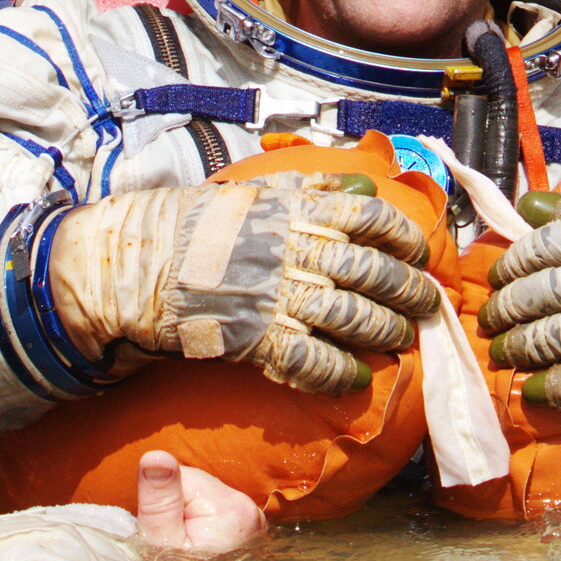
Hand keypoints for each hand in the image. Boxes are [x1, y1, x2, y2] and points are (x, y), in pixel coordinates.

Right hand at [49, 170, 441, 398]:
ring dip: (385, 331)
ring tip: (402, 339)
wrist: (133, 264)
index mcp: (292, 209)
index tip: (418, 250)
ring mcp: (276, 296)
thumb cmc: (188, 224)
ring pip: (352, 317)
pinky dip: (339, 373)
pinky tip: (356, 377)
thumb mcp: (251, 189)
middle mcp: (292, 250)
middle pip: (372, 272)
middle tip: (427, 304)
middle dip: (409, 291)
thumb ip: (310, 187)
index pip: (369, 215)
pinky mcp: (256, 338)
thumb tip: (364, 183)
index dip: (402, 235)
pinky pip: (311, 361)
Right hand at [134, 449, 264, 556]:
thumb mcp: (161, 543)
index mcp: (233, 510)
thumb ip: (159, 499)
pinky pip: (220, 516)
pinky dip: (207, 530)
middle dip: (181, 510)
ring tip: (189, 553)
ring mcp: (256, 525)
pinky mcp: (252, 533)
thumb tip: (155, 455)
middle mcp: (252, 513)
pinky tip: (204, 553)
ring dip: (194, 520)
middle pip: (198, 488)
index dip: (164, 502)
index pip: (182, 476)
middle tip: (176, 545)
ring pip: (207, 502)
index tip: (168, 532)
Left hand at [478, 207, 560, 414]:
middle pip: (553, 291)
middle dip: (511, 308)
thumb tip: (525, 203)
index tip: (498, 276)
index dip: (518, 260)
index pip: (556, 242)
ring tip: (502, 353)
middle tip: (489, 320)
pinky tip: (533, 389)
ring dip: (525, 348)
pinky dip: (558, 388)